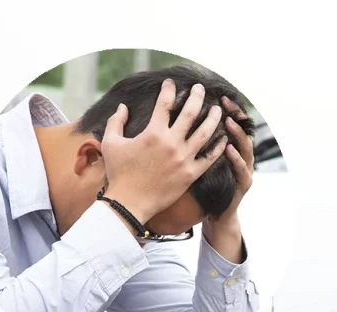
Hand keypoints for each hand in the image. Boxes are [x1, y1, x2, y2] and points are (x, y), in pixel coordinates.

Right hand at [101, 79, 227, 222]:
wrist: (129, 202)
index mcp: (153, 133)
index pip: (164, 104)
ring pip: (205, 133)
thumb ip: (116, 121)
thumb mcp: (111, 143)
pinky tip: (224, 138)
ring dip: (213, 119)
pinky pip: (210, 158)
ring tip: (218, 110)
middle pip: (190, 113)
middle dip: (197, 97)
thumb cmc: (118, 173)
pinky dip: (218, 147)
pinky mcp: (191, 174)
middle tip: (200, 89)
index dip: (168, 90)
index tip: (171, 83)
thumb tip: (123, 106)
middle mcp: (171, 143)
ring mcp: (183, 159)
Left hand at [202, 96, 253, 262]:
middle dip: (234, 114)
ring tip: (228, 121)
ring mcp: (244, 169)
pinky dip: (236, 159)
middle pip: (241, 129)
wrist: (220, 212)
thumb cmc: (209, 186)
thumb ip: (201, 141)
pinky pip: (241, 170)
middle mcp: (240, 155)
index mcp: (229, 148)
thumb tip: (185, 120)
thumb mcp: (206, 161)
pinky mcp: (243, 183)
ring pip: (245, 147)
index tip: (215, 94)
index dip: (226, 108)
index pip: (230, 122)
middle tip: (223, 102)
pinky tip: (227, 148)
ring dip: (237, 133)